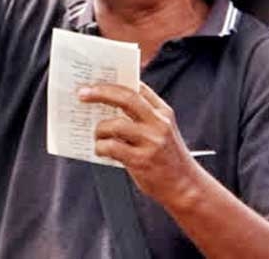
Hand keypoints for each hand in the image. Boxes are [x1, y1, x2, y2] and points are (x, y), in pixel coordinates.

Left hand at [79, 82, 194, 203]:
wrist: (185, 186)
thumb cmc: (167, 157)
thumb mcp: (162, 130)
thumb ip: (143, 116)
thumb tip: (108, 104)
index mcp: (163, 112)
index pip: (138, 87)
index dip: (115, 82)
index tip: (95, 81)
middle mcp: (159, 123)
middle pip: (126, 97)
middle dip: (101, 92)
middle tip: (82, 93)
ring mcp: (151, 141)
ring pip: (115, 124)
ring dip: (99, 129)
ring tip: (96, 136)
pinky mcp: (141, 160)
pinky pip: (112, 147)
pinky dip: (100, 147)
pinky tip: (100, 150)